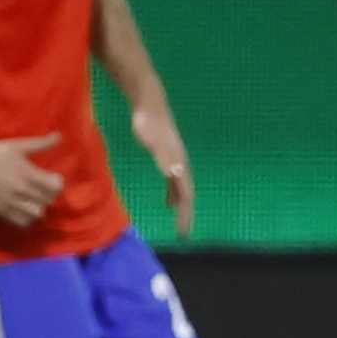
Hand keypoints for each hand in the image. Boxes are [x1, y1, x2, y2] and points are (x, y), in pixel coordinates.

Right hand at [0, 133, 63, 227]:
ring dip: (38, 206)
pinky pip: (22, 222)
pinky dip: (27, 218)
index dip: (56, 182)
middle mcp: (22, 190)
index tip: (50, 178)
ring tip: (32, 200)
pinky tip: (23, 209)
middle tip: (41, 188)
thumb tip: (59, 135)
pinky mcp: (1, 211)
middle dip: (47, 194)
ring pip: (37, 213)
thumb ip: (40, 143)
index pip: (56, 185)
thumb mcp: (16, 146)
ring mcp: (11, 202)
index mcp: (27, 173)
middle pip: (48, 200)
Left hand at [131, 107, 193, 237]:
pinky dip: (172, 193)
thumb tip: (176, 174)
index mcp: (180, 165)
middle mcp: (181, 164)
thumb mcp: (155, 143)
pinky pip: (174, 181)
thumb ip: (166, 158)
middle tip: (184, 232)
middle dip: (187, 214)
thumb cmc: (149, 124)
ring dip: (181, 205)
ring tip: (180, 220)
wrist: (149, 105)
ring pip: (182, 188)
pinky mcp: (167, 156)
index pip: (187, 196)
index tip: (184, 233)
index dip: (186, 215)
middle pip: (188, 194)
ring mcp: (175, 160)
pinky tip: (167, 200)